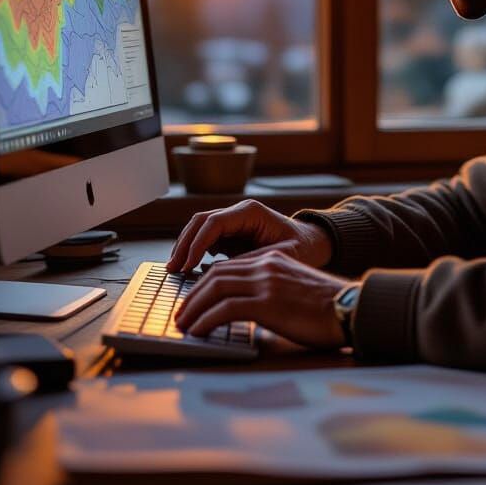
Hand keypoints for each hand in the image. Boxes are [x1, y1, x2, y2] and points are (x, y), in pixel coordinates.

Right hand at [167, 199, 331, 273]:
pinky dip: (193, 251)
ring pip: (199, 228)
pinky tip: (188, 269)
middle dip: (185, 244)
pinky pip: (205, 239)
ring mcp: (233, 222)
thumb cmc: (302, 248)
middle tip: (173, 268)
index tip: (188, 265)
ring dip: (185, 247)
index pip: (214, 222)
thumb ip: (253, 261)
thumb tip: (221, 271)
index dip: (197, 243)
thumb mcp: (282, 256)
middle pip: (201, 222)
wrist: (312, 244)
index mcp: (251, 212)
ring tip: (175, 269)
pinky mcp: (230, 235)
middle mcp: (239, 213)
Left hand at [173, 250, 349, 348]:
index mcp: (273, 260)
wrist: (350, 308)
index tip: (193, 300)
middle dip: (192, 295)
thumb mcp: (296, 289)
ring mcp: (266, 282)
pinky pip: (225, 308)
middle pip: (216, 275)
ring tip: (182, 324)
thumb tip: (249, 310)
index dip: (205, 283)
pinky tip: (197, 332)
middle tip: (181, 314)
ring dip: (193, 307)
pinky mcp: (267, 303)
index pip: (228, 267)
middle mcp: (266, 265)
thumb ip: (272, 291)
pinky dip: (205, 320)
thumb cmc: (328, 308)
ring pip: (215, 288)